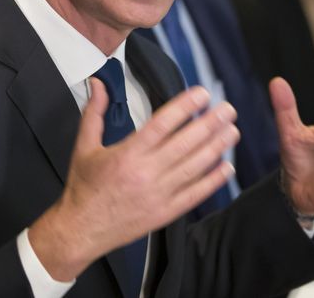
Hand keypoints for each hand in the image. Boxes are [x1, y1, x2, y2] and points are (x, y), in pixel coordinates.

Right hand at [29, 81, 239, 280]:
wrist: (80, 230)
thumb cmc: (84, 187)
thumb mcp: (84, 147)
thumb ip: (94, 113)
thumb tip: (98, 84)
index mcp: (127, 154)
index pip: (162, 124)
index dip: (185, 107)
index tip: (202, 94)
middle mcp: (146, 173)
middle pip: (185, 143)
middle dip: (210, 124)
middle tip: (228, 109)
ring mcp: (158, 194)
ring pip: (194, 167)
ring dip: (216, 148)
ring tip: (233, 131)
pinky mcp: (165, 213)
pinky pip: (194, 194)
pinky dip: (213, 181)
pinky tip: (227, 167)